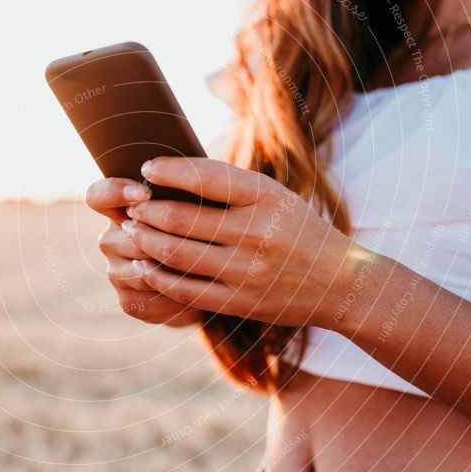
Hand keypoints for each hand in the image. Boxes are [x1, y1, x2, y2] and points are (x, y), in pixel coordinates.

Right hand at [85, 177, 203, 325]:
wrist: (210, 275)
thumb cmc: (204, 227)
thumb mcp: (197, 203)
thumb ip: (184, 192)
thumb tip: (186, 175)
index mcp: (121, 209)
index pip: (98, 196)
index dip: (115, 192)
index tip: (144, 193)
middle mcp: (112, 240)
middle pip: (124, 237)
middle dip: (160, 239)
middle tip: (196, 239)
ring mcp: (116, 272)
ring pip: (138, 272)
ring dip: (171, 271)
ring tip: (206, 266)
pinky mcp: (128, 301)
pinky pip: (148, 301)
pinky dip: (176, 298)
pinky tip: (199, 290)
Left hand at [121, 157, 357, 328]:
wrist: (340, 284)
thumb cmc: (298, 230)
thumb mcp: (275, 197)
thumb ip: (230, 187)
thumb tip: (171, 174)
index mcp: (266, 197)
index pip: (205, 177)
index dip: (168, 171)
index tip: (146, 168)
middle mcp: (256, 232)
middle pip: (181, 218)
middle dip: (146, 210)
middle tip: (130, 205)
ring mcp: (247, 271)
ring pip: (176, 254)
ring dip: (144, 240)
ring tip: (130, 230)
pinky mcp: (239, 303)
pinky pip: (185, 289)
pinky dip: (157, 276)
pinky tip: (143, 265)